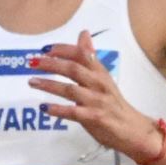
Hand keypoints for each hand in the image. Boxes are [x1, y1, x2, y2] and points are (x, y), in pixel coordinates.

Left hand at [27, 30, 163, 162]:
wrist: (133, 130)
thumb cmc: (113, 103)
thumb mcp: (103, 77)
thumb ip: (89, 58)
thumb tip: (83, 33)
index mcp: (101, 73)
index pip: (82, 54)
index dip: (63, 50)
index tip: (46, 48)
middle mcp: (99, 84)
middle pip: (74, 69)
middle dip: (51, 64)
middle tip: (32, 62)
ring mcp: (97, 101)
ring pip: (71, 89)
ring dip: (49, 84)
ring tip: (32, 82)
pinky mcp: (95, 118)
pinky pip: (73, 112)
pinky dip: (58, 109)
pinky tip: (44, 107)